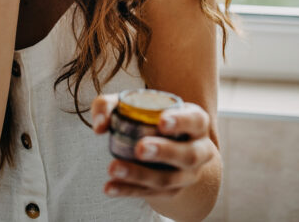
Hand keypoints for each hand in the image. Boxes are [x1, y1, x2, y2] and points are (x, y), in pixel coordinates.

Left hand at [91, 93, 214, 199]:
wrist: (166, 148)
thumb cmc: (149, 118)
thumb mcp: (133, 104)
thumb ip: (110, 105)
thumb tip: (100, 126)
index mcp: (196, 123)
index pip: (195, 120)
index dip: (181, 121)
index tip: (162, 122)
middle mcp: (199, 150)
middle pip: (188, 155)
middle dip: (164, 152)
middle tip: (140, 148)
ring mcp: (187, 175)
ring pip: (168, 179)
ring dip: (139, 175)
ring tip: (113, 168)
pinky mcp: (172, 192)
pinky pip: (151, 194)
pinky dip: (128, 190)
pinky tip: (110, 187)